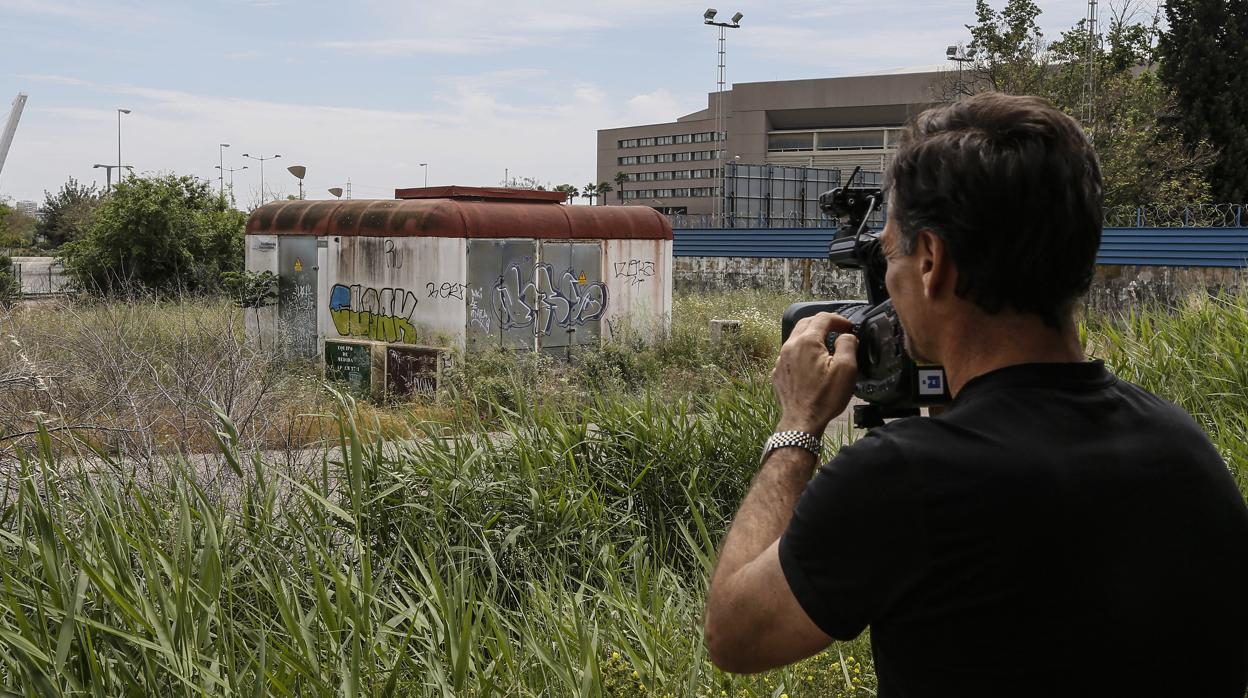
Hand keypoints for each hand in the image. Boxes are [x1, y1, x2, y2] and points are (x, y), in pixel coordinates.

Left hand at [771, 312, 858, 435]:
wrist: (802, 421)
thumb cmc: (825, 397)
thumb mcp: (846, 369)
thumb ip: (847, 344)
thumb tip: (845, 335)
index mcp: (807, 342)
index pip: (822, 318)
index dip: (838, 319)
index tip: (849, 327)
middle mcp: (790, 346)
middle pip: (806, 323)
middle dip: (823, 323)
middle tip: (837, 331)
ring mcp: (781, 359)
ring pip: (796, 337)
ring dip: (812, 336)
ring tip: (826, 345)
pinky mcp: (779, 371)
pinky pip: (790, 353)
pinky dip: (802, 351)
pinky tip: (812, 362)